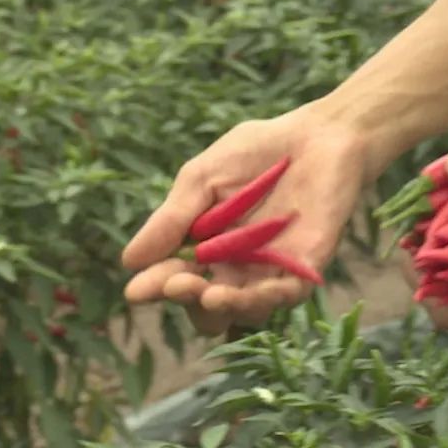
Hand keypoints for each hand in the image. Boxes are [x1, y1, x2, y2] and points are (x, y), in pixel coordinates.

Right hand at [122, 102, 372, 334]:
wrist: (317, 135)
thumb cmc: (255, 153)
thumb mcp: (202, 179)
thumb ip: (173, 218)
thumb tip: (130, 260)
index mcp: (204, 249)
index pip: (175, 278)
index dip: (156, 288)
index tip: (137, 291)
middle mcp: (235, 269)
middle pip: (207, 307)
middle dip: (190, 301)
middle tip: (179, 284)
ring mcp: (270, 272)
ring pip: (245, 311)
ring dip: (227, 308)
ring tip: (212, 295)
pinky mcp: (305, 267)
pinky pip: (287, 296)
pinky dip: (269, 297)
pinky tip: (255, 291)